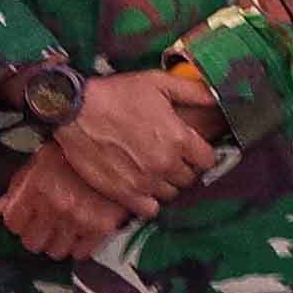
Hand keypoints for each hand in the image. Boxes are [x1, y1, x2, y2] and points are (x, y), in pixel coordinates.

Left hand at [0, 145, 141, 261]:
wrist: (118, 148)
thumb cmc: (73, 153)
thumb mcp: (40, 161)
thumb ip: (19, 186)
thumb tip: (0, 208)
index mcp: (36, 188)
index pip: (13, 224)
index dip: (18, 221)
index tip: (26, 216)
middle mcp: (55, 207)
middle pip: (32, 243)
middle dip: (36, 235)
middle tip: (45, 224)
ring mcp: (79, 220)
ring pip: (56, 251)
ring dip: (57, 242)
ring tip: (64, 227)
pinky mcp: (102, 228)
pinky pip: (81, 253)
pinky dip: (79, 246)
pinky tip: (80, 231)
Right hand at [51, 67, 219, 207]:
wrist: (75, 110)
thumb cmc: (116, 94)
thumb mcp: (158, 83)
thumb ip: (193, 92)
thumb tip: (217, 96)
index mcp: (179, 139)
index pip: (207, 160)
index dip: (200, 154)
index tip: (192, 150)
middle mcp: (166, 164)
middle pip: (189, 179)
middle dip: (183, 168)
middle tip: (169, 158)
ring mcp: (144, 181)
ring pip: (170, 194)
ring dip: (165, 184)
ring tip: (153, 171)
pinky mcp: (123, 193)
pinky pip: (149, 209)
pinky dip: (149, 201)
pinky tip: (141, 188)